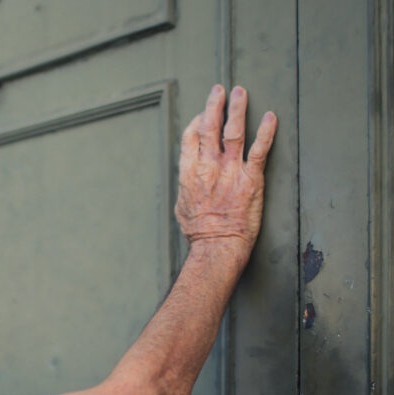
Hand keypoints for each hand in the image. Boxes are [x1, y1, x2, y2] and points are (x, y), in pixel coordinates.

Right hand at [174, 84, 276, 253]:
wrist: (217, 245)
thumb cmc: (199, 232)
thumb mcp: (182, 207)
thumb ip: (186, 187)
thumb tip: (188, 181)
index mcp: (189, 172)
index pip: (190, 137)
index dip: (196, 121)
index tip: (201, 114)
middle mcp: (208, 167)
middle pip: (209, 127)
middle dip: (214, 105)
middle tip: (219, 90)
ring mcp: (231, 171)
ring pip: (233, 131)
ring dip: (237, 109)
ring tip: (241, 93)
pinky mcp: (251, 179)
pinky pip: (260, 149)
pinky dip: (266, 131)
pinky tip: (271, 117)